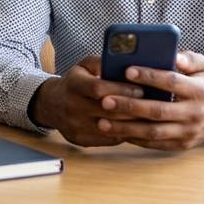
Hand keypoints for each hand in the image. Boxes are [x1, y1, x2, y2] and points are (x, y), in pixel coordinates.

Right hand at [28, 56, 145, 146]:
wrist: (51, 104)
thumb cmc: (75, 82)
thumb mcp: (84, 66)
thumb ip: (101, 63)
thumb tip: (122, 65)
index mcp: (73, 85)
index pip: (99, 89)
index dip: (122, 89)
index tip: (141, 90)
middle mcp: (71, 106)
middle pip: (107, 110)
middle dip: (132, 108)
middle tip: (152, 106)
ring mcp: (75, 125)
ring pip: (109, 128)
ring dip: (131, 124)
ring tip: (148, 118)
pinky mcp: (79, 139)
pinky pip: (107, 140)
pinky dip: (123, 134)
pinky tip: (135, 129)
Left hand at [95, 51, 203, 150]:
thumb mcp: (203, 67)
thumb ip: (188, 58)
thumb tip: (173, 55)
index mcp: (199, 90)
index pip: (172, 82)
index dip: (149, 76)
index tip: (127, 71)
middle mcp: (194, 113)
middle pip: (158, 110)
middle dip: (130, 105)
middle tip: (105, 100)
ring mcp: (187, 131)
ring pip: (153, 131)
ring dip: (126, 127)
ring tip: (103, 121)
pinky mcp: (181, 145)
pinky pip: (155, 143)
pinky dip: (134, 138)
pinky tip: (117, 131)